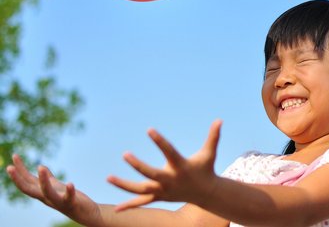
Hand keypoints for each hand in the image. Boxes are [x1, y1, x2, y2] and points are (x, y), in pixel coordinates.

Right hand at [6, 155, 100, 224]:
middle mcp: (47, 198)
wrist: (86, 213)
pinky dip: (69, 191)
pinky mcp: (71, 204)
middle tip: (9, 167)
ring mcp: (58, 202)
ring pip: (46, 193)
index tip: (14, 155)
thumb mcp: (57, 187)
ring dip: (43, 181)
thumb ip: (49, 178)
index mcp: (43, 192)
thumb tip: (40, 166)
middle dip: (18, 179)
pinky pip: (69, 198)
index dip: (20, 170)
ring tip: (41, 167)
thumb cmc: (70, 199)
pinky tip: (70, 183)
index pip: (27, 181)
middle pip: (29, 189)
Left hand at [108, 119, 222, 210]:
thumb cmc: (205, 168)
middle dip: (138, 166)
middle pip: (151, 174)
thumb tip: (219, 120)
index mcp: (180, 166)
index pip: (168, 152)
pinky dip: (129, 205)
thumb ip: (213, 137)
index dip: (160, 141)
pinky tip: (116, 209)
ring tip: (108, 178)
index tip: (149, 130)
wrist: (206, 193)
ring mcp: (163, 191)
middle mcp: (170, 180)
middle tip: (125, 154)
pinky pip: (142, 202)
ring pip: (141, 190)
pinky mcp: (159, 197)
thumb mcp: (209, 153)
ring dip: (124, 185)